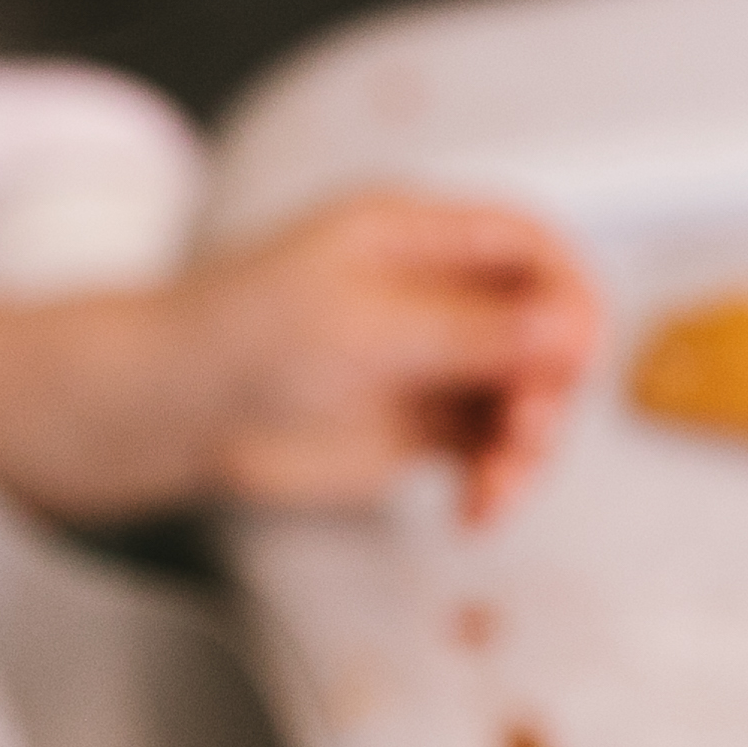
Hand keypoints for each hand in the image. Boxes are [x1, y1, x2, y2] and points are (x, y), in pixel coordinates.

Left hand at [0, 189, 600, 528]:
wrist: (172, 411)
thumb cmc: (238, 335)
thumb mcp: (360, 324)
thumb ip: (467, 331)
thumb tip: (568, 326)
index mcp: (418, 236)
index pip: (530, 247)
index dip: (568, 293)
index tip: (574, 353)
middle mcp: (438, 294)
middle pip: (544, 328)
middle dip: (550, 384)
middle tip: (523, 432)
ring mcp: (433, 361)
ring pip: (527, 396)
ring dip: (529, 446)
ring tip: (494, 489)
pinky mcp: (422, 427)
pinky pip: (492, 449)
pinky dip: (498, 480)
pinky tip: (475, 510)